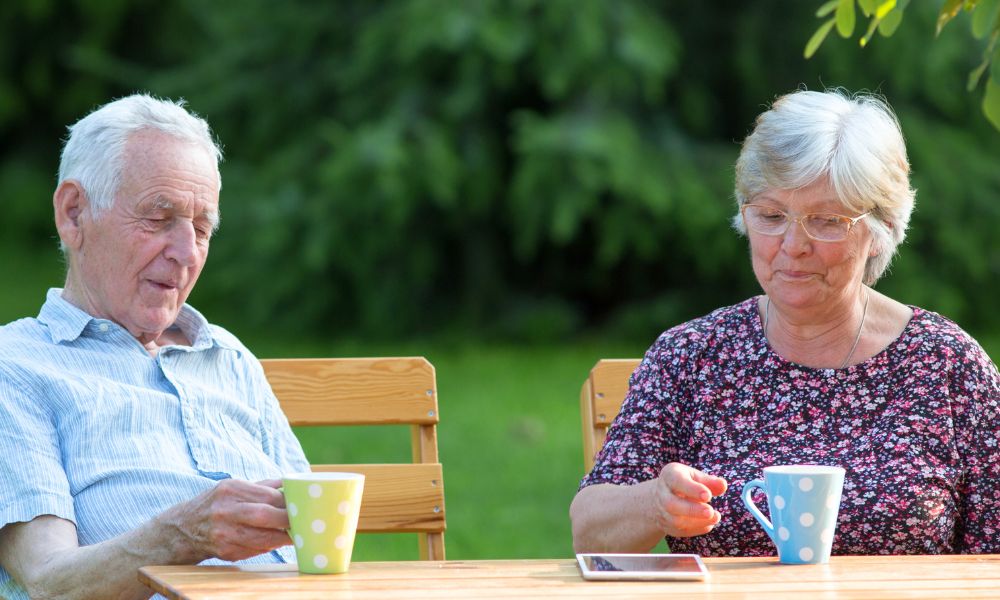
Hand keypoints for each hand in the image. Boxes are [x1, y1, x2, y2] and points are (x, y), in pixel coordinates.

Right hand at [164, 478, 291, 561]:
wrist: (184, 528)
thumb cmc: (217, 504)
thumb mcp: (234, 487)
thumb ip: (264, 486)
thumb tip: (293, 484)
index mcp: (230, 489)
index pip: (268, 496)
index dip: (288, 503)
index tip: (302, 506)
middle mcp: (225, 510)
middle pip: (264, 515)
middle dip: (287, 520)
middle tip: (302, 521)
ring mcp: (223, 533)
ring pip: (261, 537)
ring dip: (282, 537)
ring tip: (294, 534)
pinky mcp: (225, 551)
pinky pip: (254, 550)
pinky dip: (268, 546)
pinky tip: (276, 542)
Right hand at [649, 463, 727, 537]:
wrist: (662, 496)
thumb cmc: (684, 482)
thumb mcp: (694, 476)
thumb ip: (709, 481)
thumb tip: (723, 485)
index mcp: (669, 476)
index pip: (676, 481)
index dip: (692, 489)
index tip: (708, 496)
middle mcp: (662, 494)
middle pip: (672, 504)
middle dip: (692, 509)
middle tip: (710, 512)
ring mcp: (662, 512)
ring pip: (675, 521)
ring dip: (697, 522)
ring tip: (715, 518)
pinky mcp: (667, 526)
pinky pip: (680, 531)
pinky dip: (696, 529)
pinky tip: (709, 524)